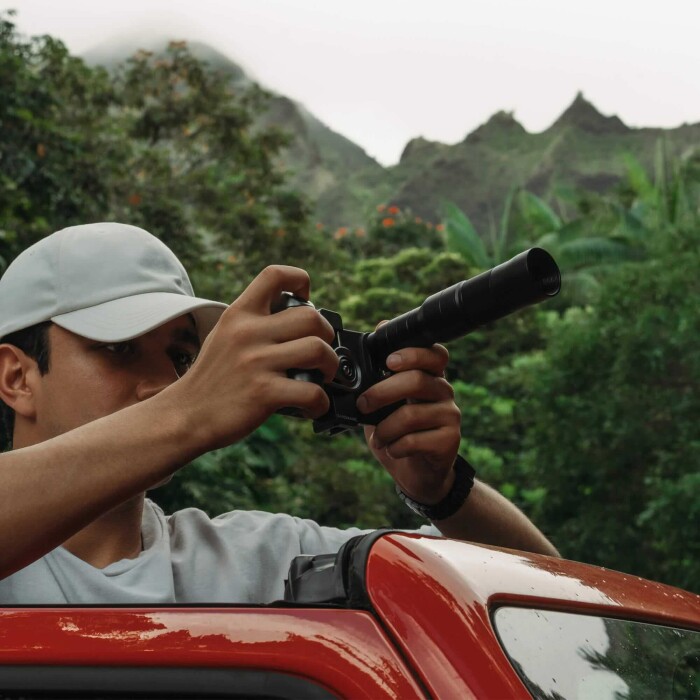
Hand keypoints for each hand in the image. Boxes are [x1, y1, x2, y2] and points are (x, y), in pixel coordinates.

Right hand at [177, 265, 338, 449]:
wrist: (185, 416)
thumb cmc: (212, 378)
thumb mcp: (224, 336)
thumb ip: (254, 324)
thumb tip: (297, 319)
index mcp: (239, 314)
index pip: (274, 275)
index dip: (299, 279)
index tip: (305, 299)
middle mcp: (248, 333)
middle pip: (311, 316)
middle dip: (327, 335)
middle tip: (321, 352)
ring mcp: (256, 362)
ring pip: (318, 349)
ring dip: (331, 366)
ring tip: (323, 376)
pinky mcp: (264, 392)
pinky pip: (312, 391)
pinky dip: (320, 403)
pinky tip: (313, 407)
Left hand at [358, 342, 461, 504]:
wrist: (418, 473)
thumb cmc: (398, 433)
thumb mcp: (383, 407)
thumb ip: (376, 388)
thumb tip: (355, 377)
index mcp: (429, 376)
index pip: (434, 354)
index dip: (413, 353)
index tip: (388, 361)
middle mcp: (443, 391)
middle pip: (417, 380)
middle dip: (382, 392)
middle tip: (363, 404)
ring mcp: (450, 415)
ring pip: (411, 414)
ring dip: (385, 429)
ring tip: (378, 439)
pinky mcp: (449, 440)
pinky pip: (415, 440)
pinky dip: (396, 447)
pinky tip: (393, 450)